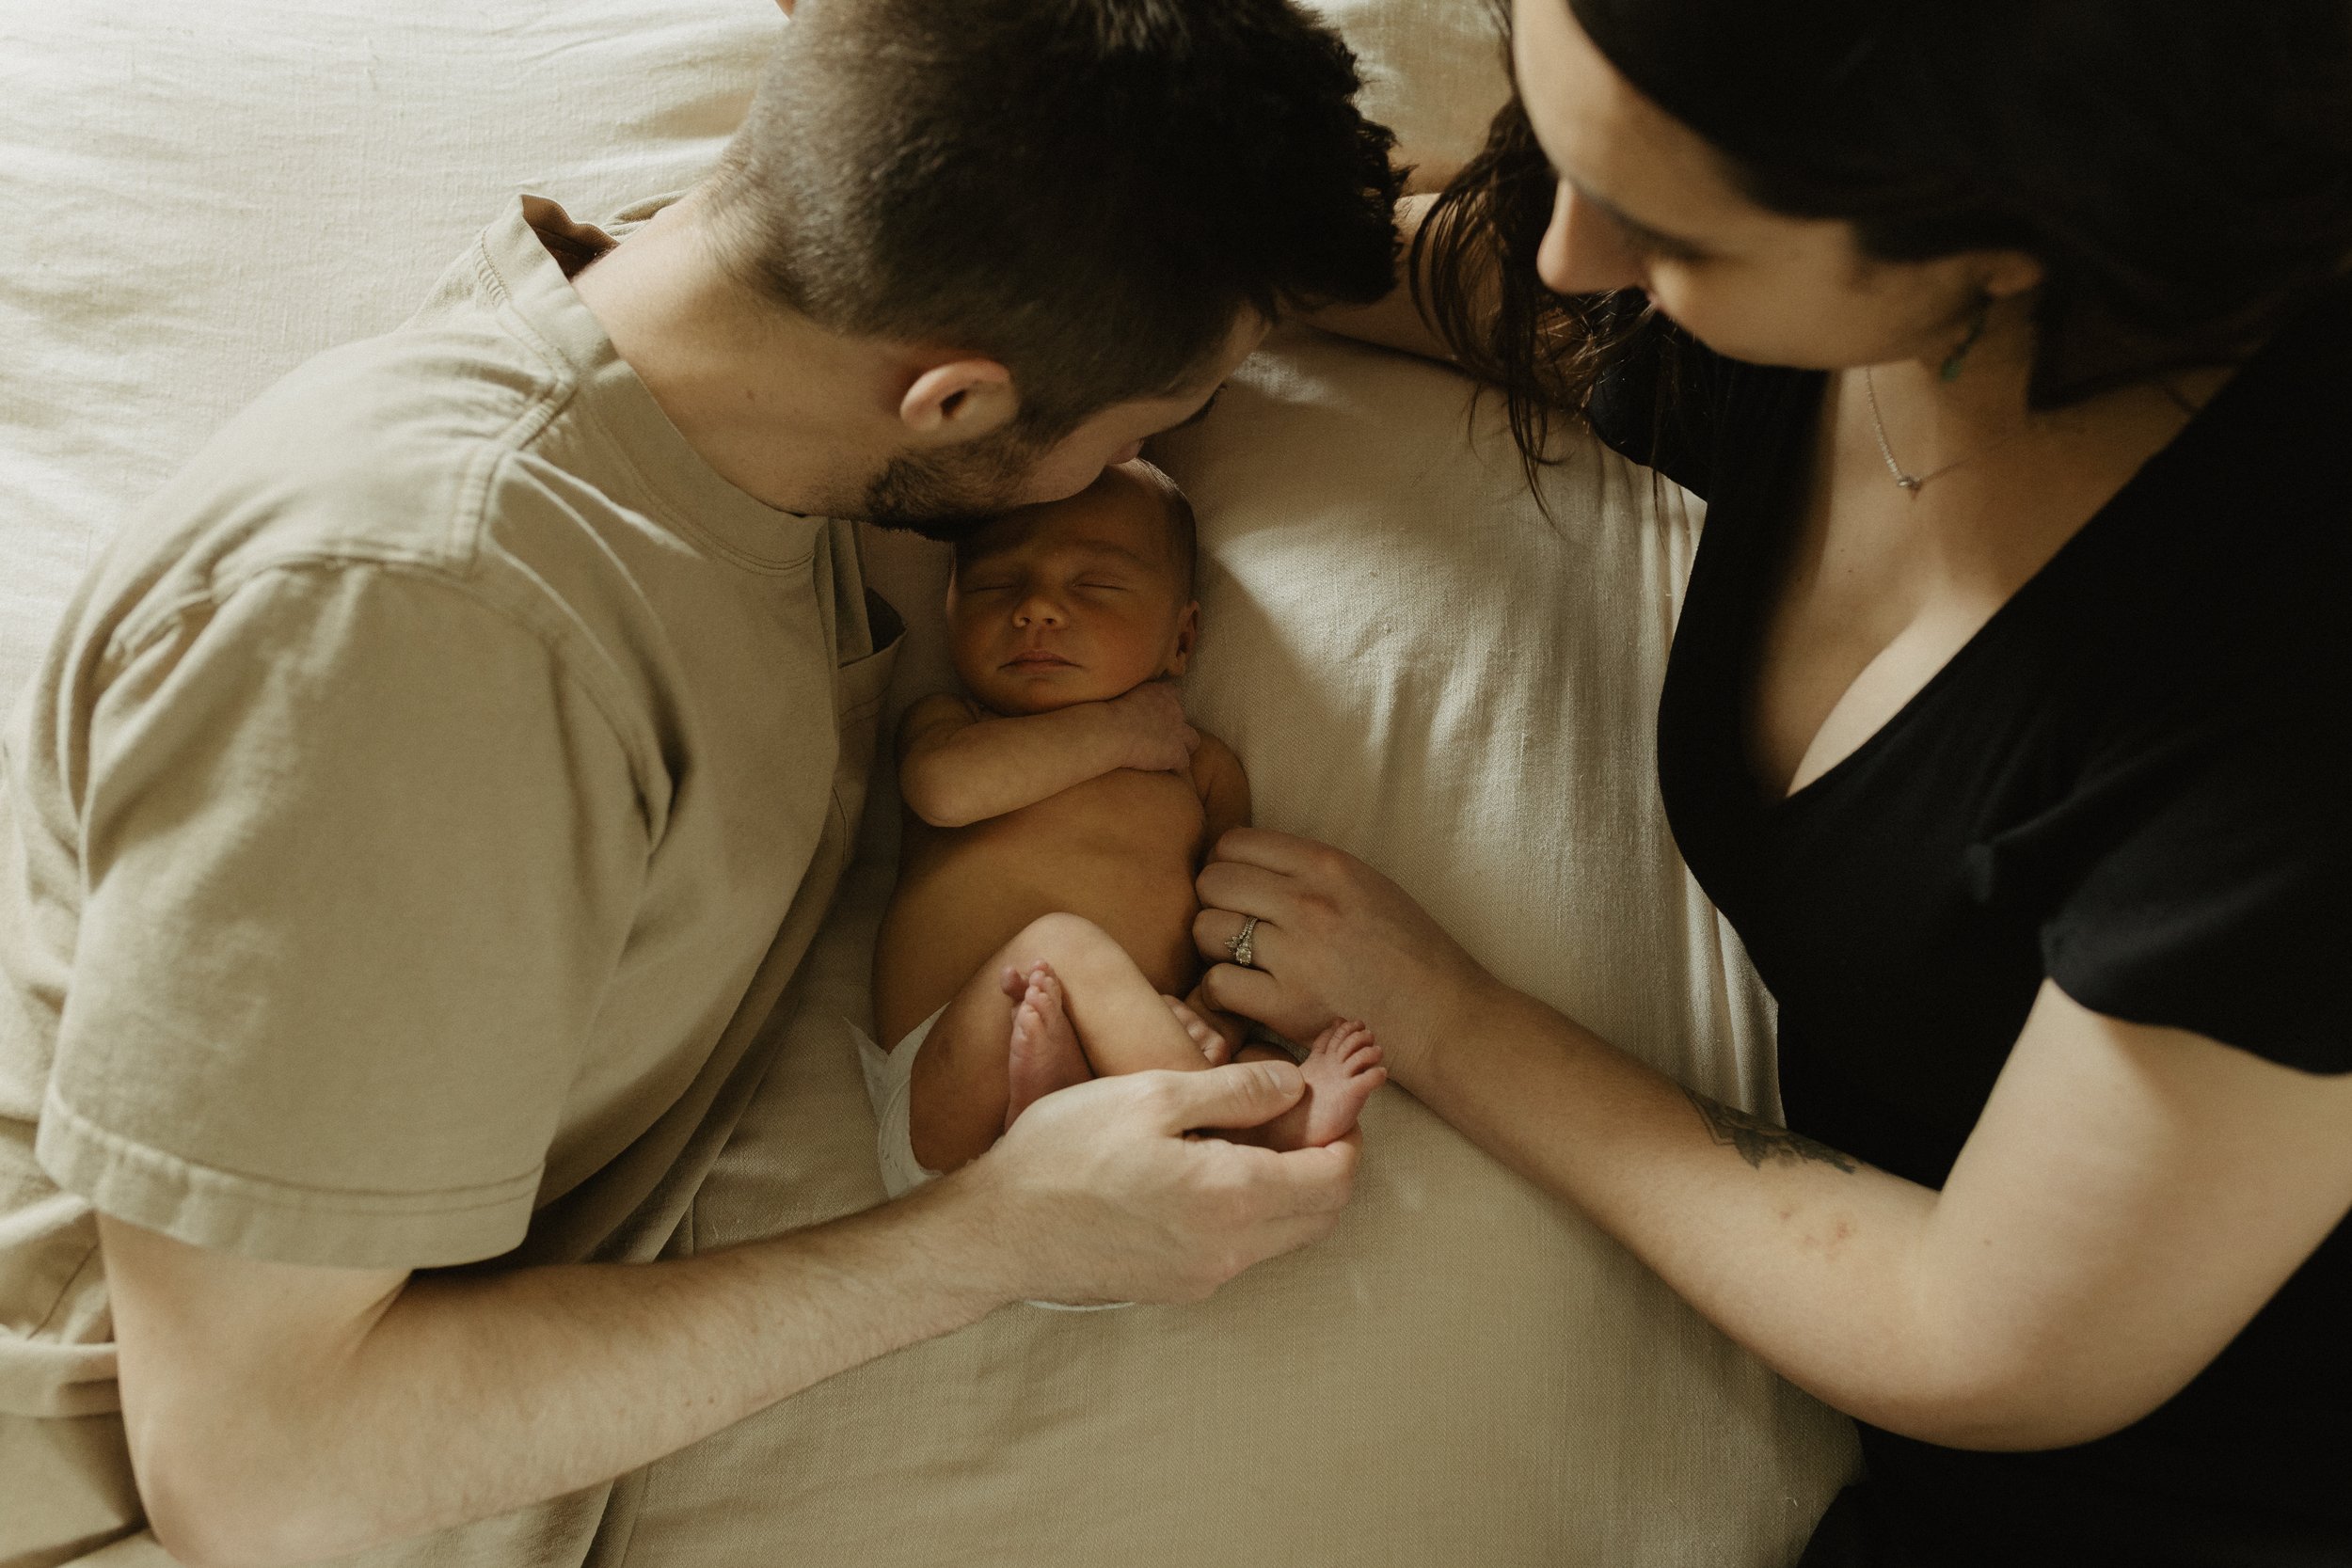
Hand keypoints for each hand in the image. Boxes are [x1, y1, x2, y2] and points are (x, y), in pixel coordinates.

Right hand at [954, 1061, 1358, 1305]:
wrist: (997, 1233)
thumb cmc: (1064, 1154)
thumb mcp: (1152, 1095)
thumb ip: (1235, 1091)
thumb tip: (1292, 1088)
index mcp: (1233, 1197)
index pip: (1334, 1177)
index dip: (1344, 1136)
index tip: (1329, 1103)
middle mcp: (1230, 1251)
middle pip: (1320, 1215)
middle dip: (1328, 1166)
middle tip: (1304, 1122)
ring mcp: (1204, 1278)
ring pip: (1283, 1236)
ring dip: (1290, 1192)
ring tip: (1254, 1141)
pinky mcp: (1177, 1288)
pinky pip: (1241, 1251)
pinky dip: (1250, 1213)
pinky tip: (1210, 1175)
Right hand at [1103, 682, 1198, 773]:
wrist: (1113, 731)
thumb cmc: (1109, 712)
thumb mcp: (1124, 693)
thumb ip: (1135, 694)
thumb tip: (1129, 699)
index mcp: (1161, 693)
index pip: (1172, 693)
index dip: (1166, 704)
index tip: (1156, 711)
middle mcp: (1174, 710)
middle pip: (1184, 717)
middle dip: (1176, 726)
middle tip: (1160, 736)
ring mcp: (1178, 732)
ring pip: (1192, 741)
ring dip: (1183, 747)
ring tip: (1169, 755)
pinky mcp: (1176, 753)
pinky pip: (1183, 763)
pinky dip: (1176, 767)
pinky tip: (1166, 771)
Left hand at [1192, 828, 1488, 1082]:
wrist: (1445, 1017)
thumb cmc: (1412, 952)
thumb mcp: (1368, 884)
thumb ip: (1311, 870)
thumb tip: (1248, 865)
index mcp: (1328, 865)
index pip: (1234, 843)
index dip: (1228, 866)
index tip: (1241, 890)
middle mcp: (1307, 903)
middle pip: (1211, 881)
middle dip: (1216, 903)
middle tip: (1237, 927)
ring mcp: (1295, 955)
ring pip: (1206, 930)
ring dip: (1215, 946)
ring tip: (1242, 961)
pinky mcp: (1287, 1006)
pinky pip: (1217, 983)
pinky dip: (1223, 991)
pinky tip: (1247, 995)